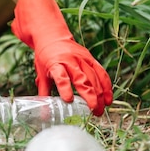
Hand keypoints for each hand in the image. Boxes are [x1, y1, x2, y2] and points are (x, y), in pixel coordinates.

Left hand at [12, 0, 112, 115]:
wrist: (52, 35)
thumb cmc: (44, 57)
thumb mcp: (40, 73)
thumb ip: (44, 93)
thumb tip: (44, 114)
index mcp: (55, 64)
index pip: (60, 77)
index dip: (64, 88)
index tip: (69, 100)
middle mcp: (70, 61)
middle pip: (83, 79)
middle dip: (90, 96)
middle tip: (94, 112)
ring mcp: (82, 59)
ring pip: (94, 77)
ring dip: (100, 94)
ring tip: (101, 110)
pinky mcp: (90, 58)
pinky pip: (101, 72)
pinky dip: (106, 86)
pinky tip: (108, 98)